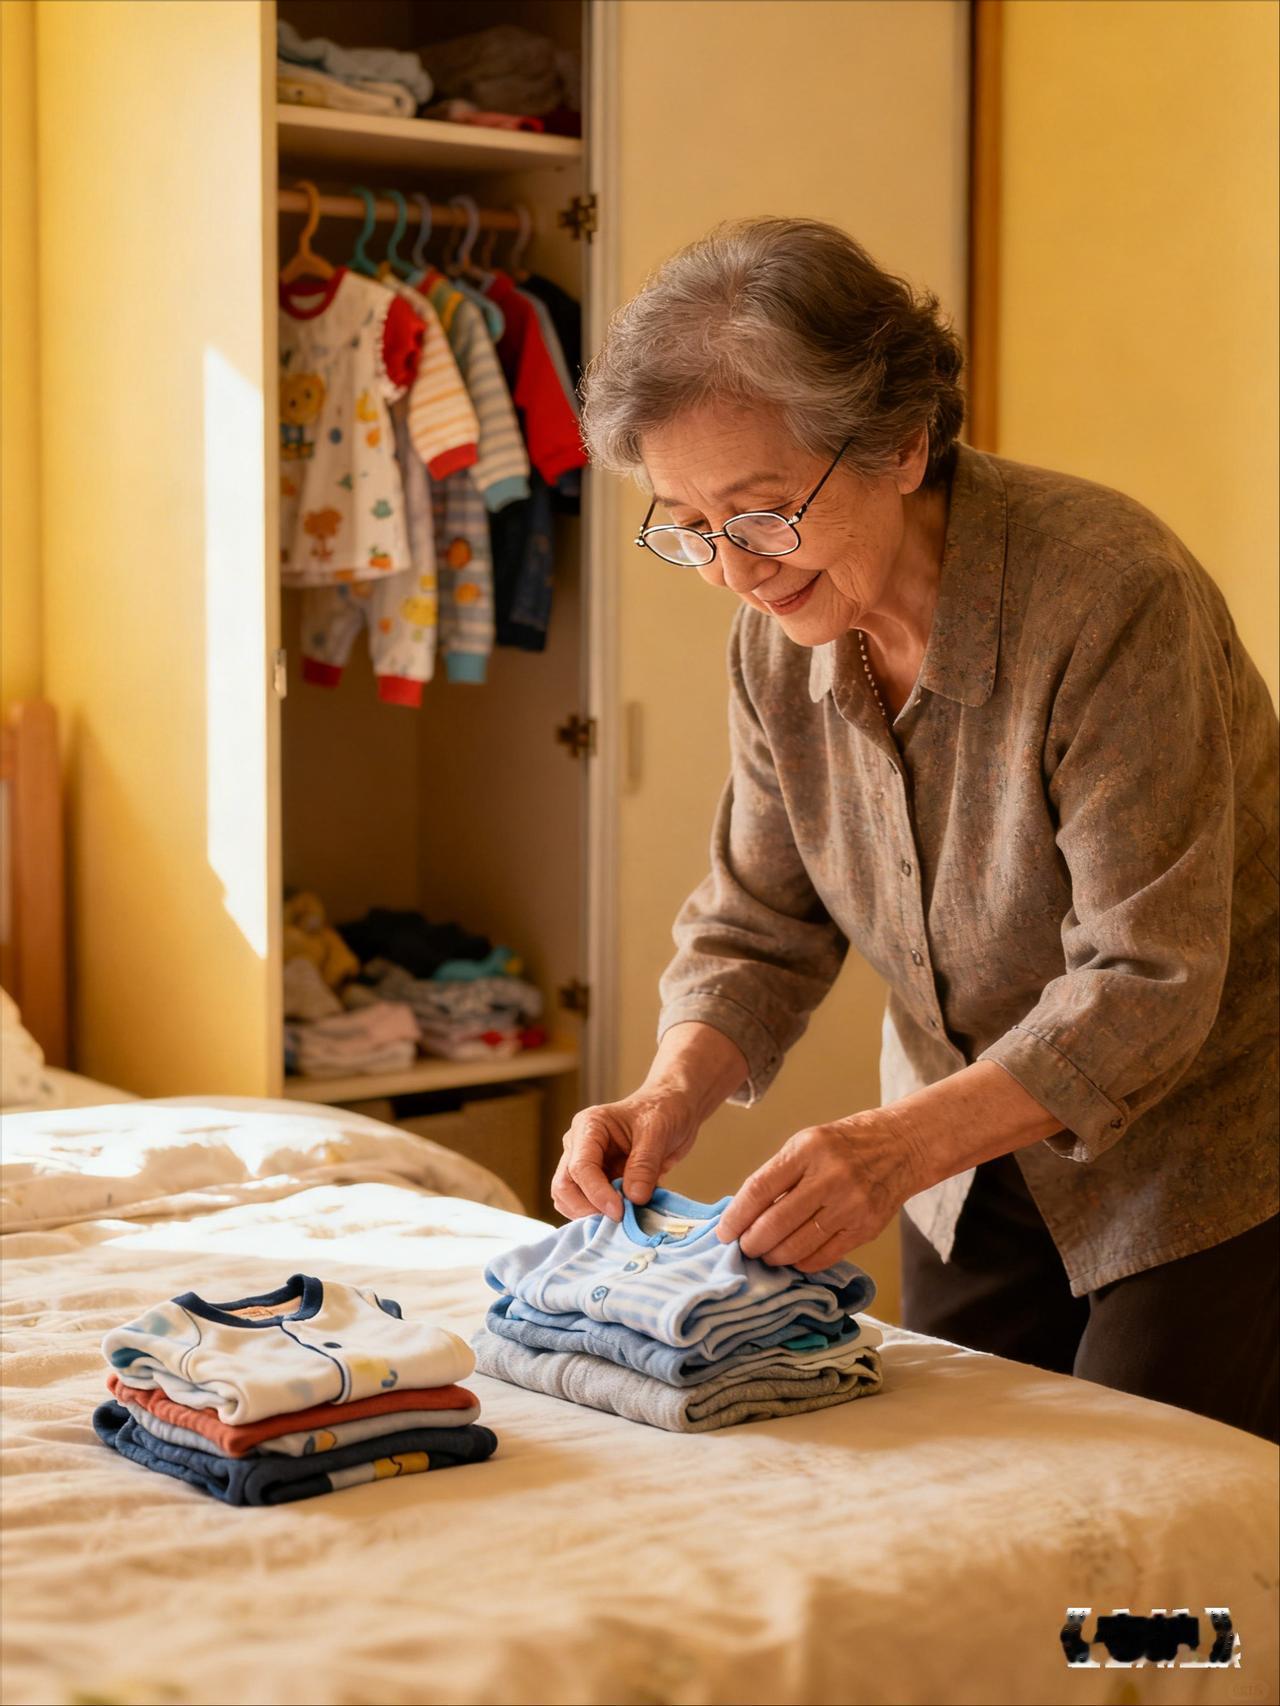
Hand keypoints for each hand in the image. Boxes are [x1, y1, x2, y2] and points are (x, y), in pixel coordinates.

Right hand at [552, 1087, 700, 1221]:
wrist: (674, 1110)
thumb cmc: (663, 1111)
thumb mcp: (657, 1132)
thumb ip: (644, 1165)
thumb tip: (634, 1198)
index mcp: (589, 1126)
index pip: (580, 1167)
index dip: (597, 1194)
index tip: (619, 1211)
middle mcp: (580, 1146)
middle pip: (564, 1186)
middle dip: (586, 1208)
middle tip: (618, 1220)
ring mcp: (587, 1164)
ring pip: (570, 1199)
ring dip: (592, 1214)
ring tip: (623, 1217)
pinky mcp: (599, 1181)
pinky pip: (589, 1205)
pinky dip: (603, 1215)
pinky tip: (627, 1215)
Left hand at [717, 1111, 922, 1270]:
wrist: (900, 1147)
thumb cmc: (843, 1145)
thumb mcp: (806, 1144)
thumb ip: (778, 1175)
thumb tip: (744, 1215)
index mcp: (807, 1150)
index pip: (759, 1189)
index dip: (736, 1216)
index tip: (724, 1232)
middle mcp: (829, 1177)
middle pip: (775, 1223)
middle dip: (752, 1242)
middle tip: (745, 1248)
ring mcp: (850, 1205)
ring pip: (797, 1246)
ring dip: (774, 1256)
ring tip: (766, 1254)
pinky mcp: (866, 1228)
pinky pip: (823, 1256)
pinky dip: (802, 1262)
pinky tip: (794, 1257)